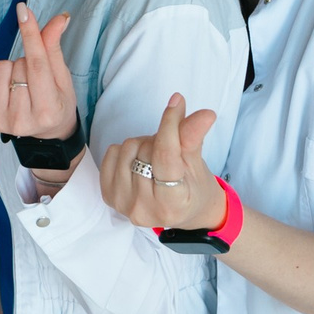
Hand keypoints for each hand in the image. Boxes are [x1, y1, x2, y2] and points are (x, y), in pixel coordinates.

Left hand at [0, 4, 76, 140]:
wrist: (45, 132)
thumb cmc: (56, 101)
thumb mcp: (61, 77)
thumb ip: (54, 48)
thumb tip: (60, 18)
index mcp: (47, 110)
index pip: (37, 65)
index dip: (31, 35)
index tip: (23, 10)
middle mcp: (22, 120)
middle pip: (18, 64)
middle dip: (26, 62)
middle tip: (34, 80)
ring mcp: (0, 121)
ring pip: (0, 68)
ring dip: (11, 68)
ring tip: (20, 85)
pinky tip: (5, 88)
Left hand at [97, 94, 223, 229]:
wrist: (181, 211)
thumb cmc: (193, 187)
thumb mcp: (197, 164)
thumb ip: (193, 137)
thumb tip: (205, 114)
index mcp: (172, 204)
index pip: (166, 156)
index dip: (170, 125)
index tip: (176, 102)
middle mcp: (144, 208)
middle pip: (146, 150)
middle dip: (160, 140)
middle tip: (172, 151)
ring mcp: (123, 204)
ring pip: (127, 148)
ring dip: (143, 145)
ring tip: (156, 159)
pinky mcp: (108, 196)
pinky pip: (111, 153)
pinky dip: (125, 151)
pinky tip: (139, 163)